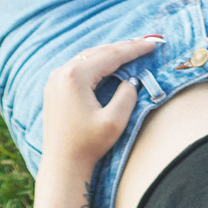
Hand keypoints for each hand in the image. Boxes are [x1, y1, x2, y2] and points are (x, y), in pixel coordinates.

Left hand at [40, 37, 157, 169]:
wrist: (62, 165)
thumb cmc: (88, 146)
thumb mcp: (115, 121)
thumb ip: (127, 96)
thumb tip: (130, 80)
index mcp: (75, 76)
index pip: (111, 56)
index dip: (135, 49)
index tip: (153, 44)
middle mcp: (62, 73)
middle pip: (99, 52)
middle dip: (124, 47)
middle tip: (147, 42)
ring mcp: (55, 80)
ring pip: (88, 58)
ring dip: (110, 54)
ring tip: (131, 50)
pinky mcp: (54, 88)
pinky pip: (78, 67)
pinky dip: (96, 64)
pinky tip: (109, 65)